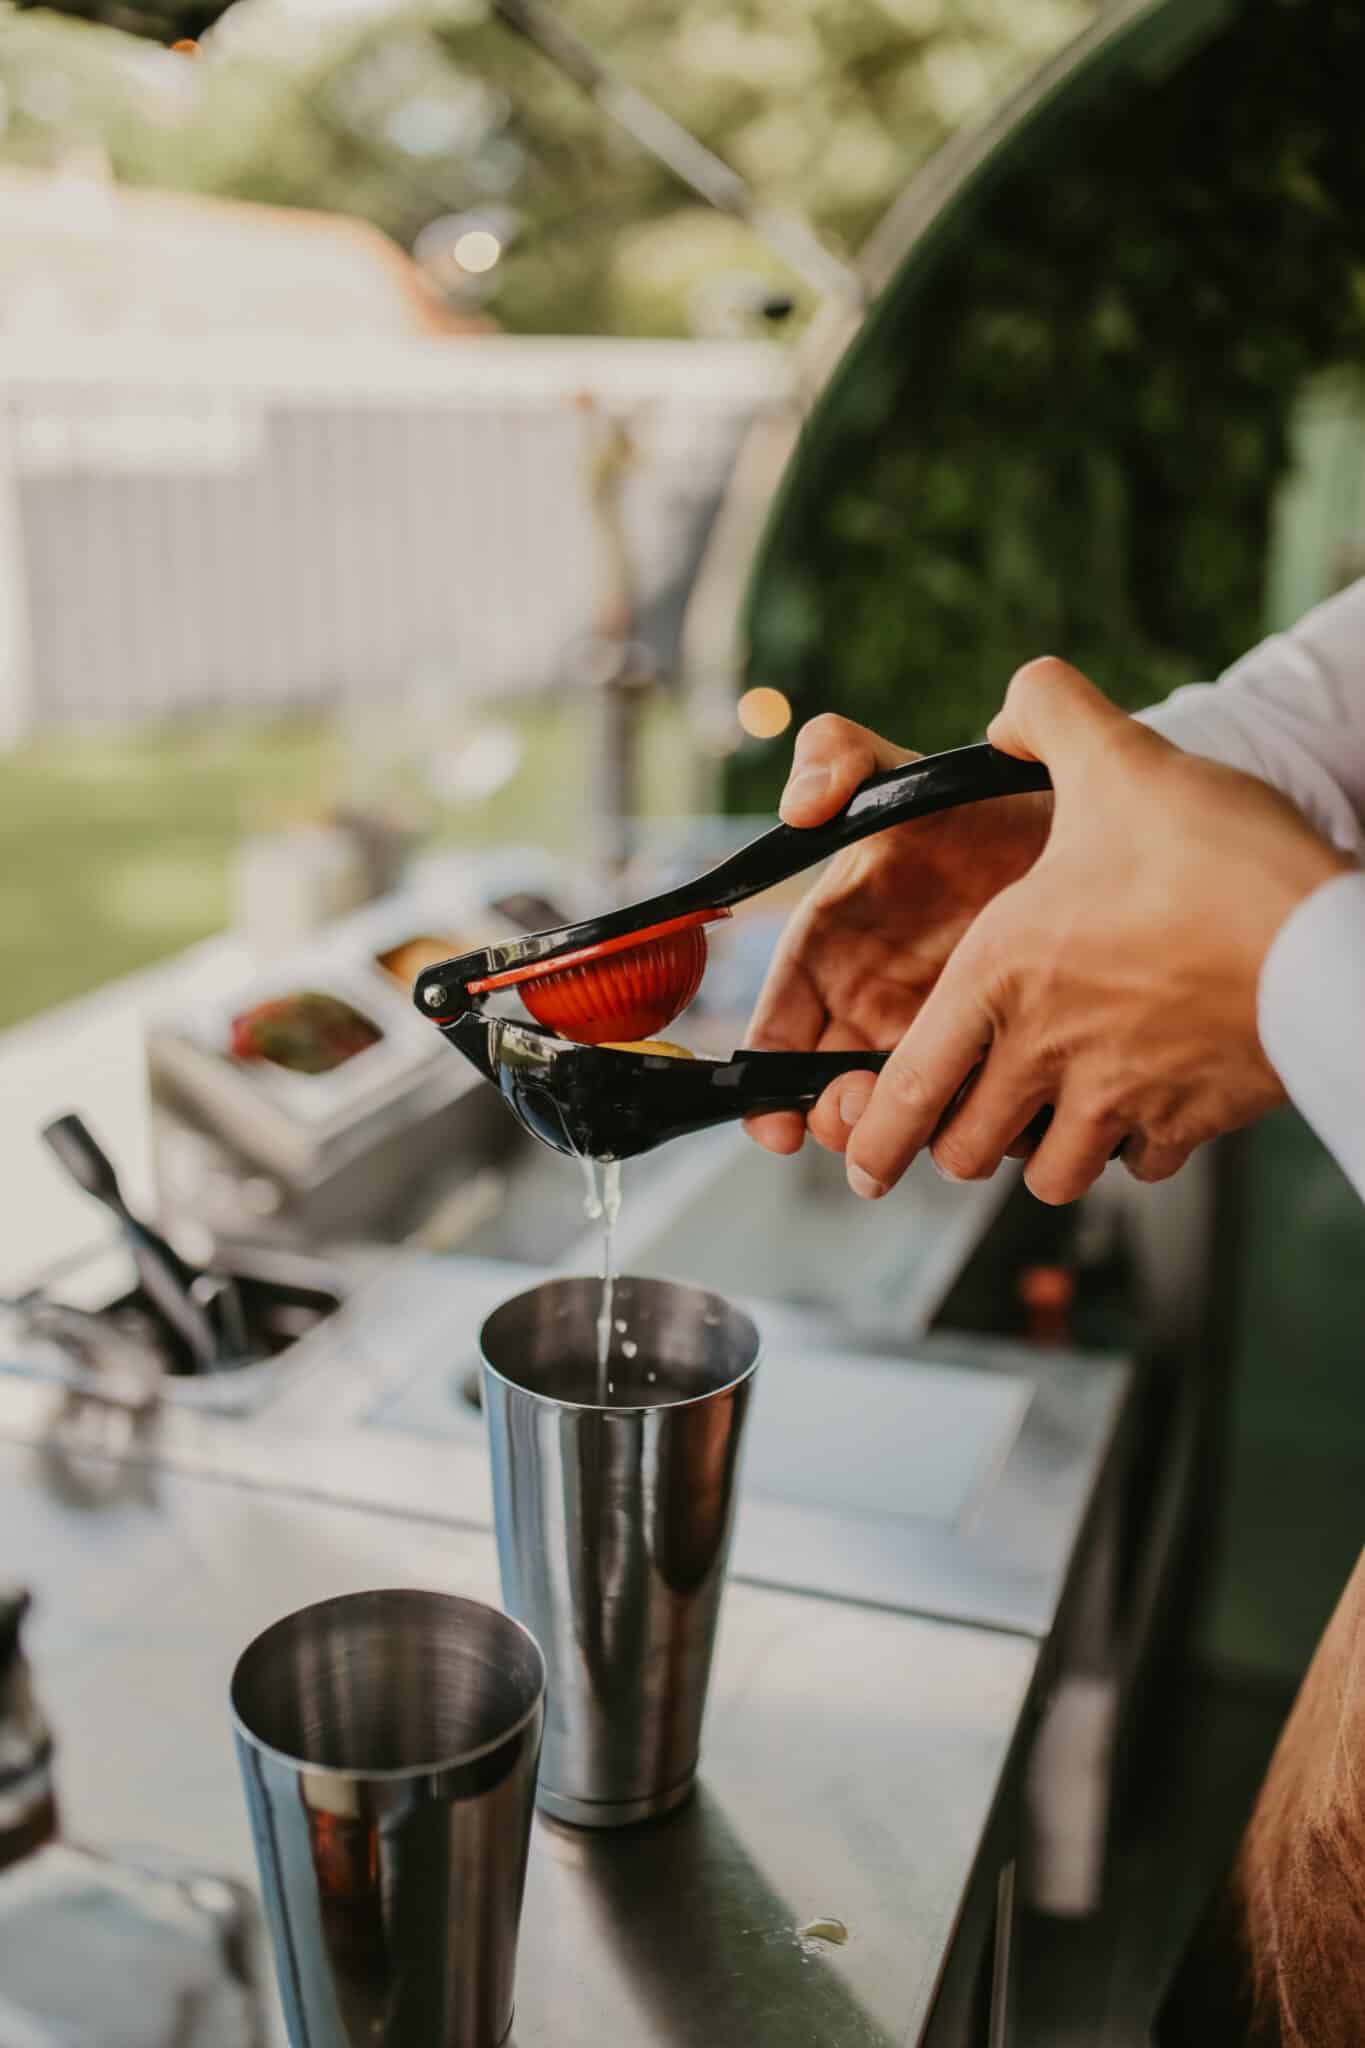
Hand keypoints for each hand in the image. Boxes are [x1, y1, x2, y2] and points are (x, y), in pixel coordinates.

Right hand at [744, 713, 1052, 1153]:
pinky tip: (1016, 1111)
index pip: (781, 1031)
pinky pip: (997, 1112)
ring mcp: (945, 1037)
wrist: (1081, 817)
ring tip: (938, 1111)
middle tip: (860, 1110)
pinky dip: (1002, 1125)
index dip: (769, 1084)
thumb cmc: (976, 800)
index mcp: (833, 954)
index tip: (775, 1125)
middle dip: (841, 1118)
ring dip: (916, 1130)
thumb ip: (837, 758)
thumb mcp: (902, 772)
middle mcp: (878, 1007)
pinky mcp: (1011, 1057)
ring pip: (916, 1116)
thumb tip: (800, 804)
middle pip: (839, 1092)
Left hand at [840, 659, 1351, 1204]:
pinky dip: (1131, 1148)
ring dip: (1043, 1152)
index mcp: (999, 979)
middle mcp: (1046, 1053)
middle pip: (967, 1150)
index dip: (873, 1138)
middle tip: (970, 1115)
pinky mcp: (1191, 1120)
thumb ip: (1048, 712)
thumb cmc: (1216, 858)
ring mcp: (1121, 1099)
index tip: (863, 1167)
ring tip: (1055, 1113)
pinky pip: (1140, 1163)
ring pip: (1051, 1173)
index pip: (907, 1092)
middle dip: (959, 1140)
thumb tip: (1014, 704)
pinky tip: (1141, 1103)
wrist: (1330, 941)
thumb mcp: (1118, 759)